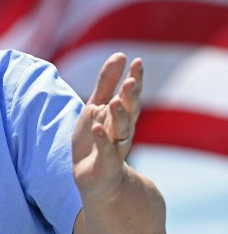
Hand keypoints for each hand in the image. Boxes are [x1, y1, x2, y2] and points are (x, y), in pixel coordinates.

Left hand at [72, 53, 142, 197]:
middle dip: (131, 97)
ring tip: (114, 101)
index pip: (130, 94)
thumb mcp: (97, 106)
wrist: (96, 180)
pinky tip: (97, 127)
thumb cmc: (96, 138)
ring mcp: (114, 147)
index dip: (135, 79)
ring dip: (119, 116)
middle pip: (129, 111)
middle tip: (131, 81)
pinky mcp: (105, 164)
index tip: (137, 61)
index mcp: (121, 115)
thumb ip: (106, 82)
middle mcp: (122, 130)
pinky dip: (102, 140)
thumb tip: (121, 54)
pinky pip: (105, 151)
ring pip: (120, 130)